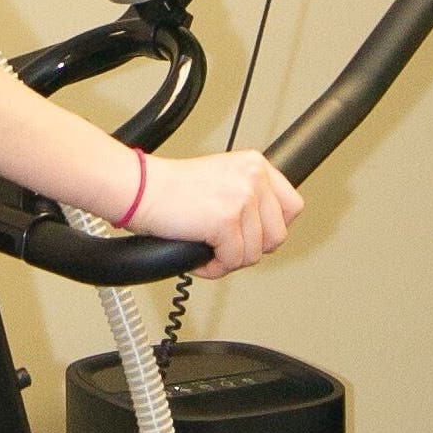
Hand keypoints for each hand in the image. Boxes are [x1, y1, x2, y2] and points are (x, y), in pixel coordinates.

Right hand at [122, 151, 303, 277]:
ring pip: (255, 254)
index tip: (253, 234)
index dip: (272, 228)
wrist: (140, 189)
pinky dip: (214, 268)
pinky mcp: (226, 221)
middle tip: (225, 246)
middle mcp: (253, 178)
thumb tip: (267, 231)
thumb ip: (248, 196)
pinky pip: (233, 261)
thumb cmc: (171, 189)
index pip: (292, 206)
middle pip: (277, 236)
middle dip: (250, 249)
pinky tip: (200, 257)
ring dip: (229, 260)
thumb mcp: (222, 179)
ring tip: (208, 250)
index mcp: (255, 165)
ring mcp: (241, 199)